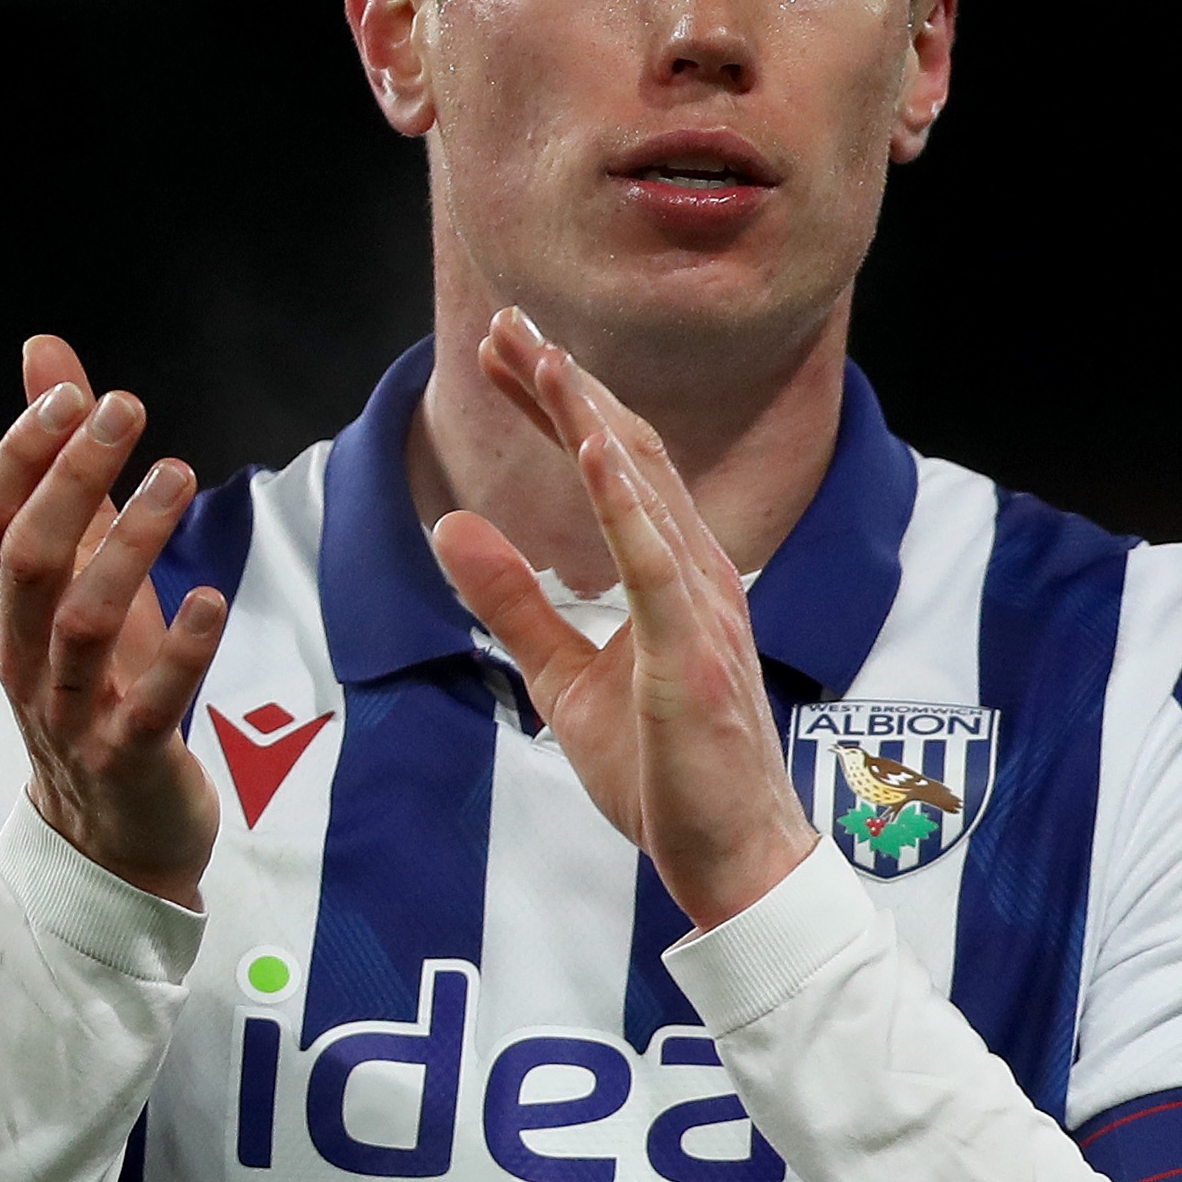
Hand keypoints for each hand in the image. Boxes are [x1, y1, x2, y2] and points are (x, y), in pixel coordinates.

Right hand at [0, 334, 229, 909]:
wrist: (115, 833)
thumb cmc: (102, 682)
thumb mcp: (79, 573)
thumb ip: (63, 468)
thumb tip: (46, 352)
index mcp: (3, 610)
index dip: (19, 453)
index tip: (71, 392)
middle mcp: (23, 657)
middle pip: (28, 558)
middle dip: (72, 478)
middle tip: (126, 410)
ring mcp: (71, 713)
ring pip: (81, 623)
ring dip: (130, 543)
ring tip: (180, 476)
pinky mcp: (128, 759)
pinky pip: (148, 704)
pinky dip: (181, 649)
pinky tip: (211, 597)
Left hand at [429, 308, 820, 932]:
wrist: (730, 858)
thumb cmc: (664, 774)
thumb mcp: (563, 678)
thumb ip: (514, 601)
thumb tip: (450, 527)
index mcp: (670, 574)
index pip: (609, 464)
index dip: (554, 403)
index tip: (500, 354)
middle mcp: (695, 572)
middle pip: (626, 453)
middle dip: (564, 384)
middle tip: (506, 323)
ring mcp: (702, 608)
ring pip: (643, 488)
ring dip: (588, 417)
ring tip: (539, 356)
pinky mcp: (694, 653)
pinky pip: (656, 563)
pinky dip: (624, 500)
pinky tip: (590, 445)